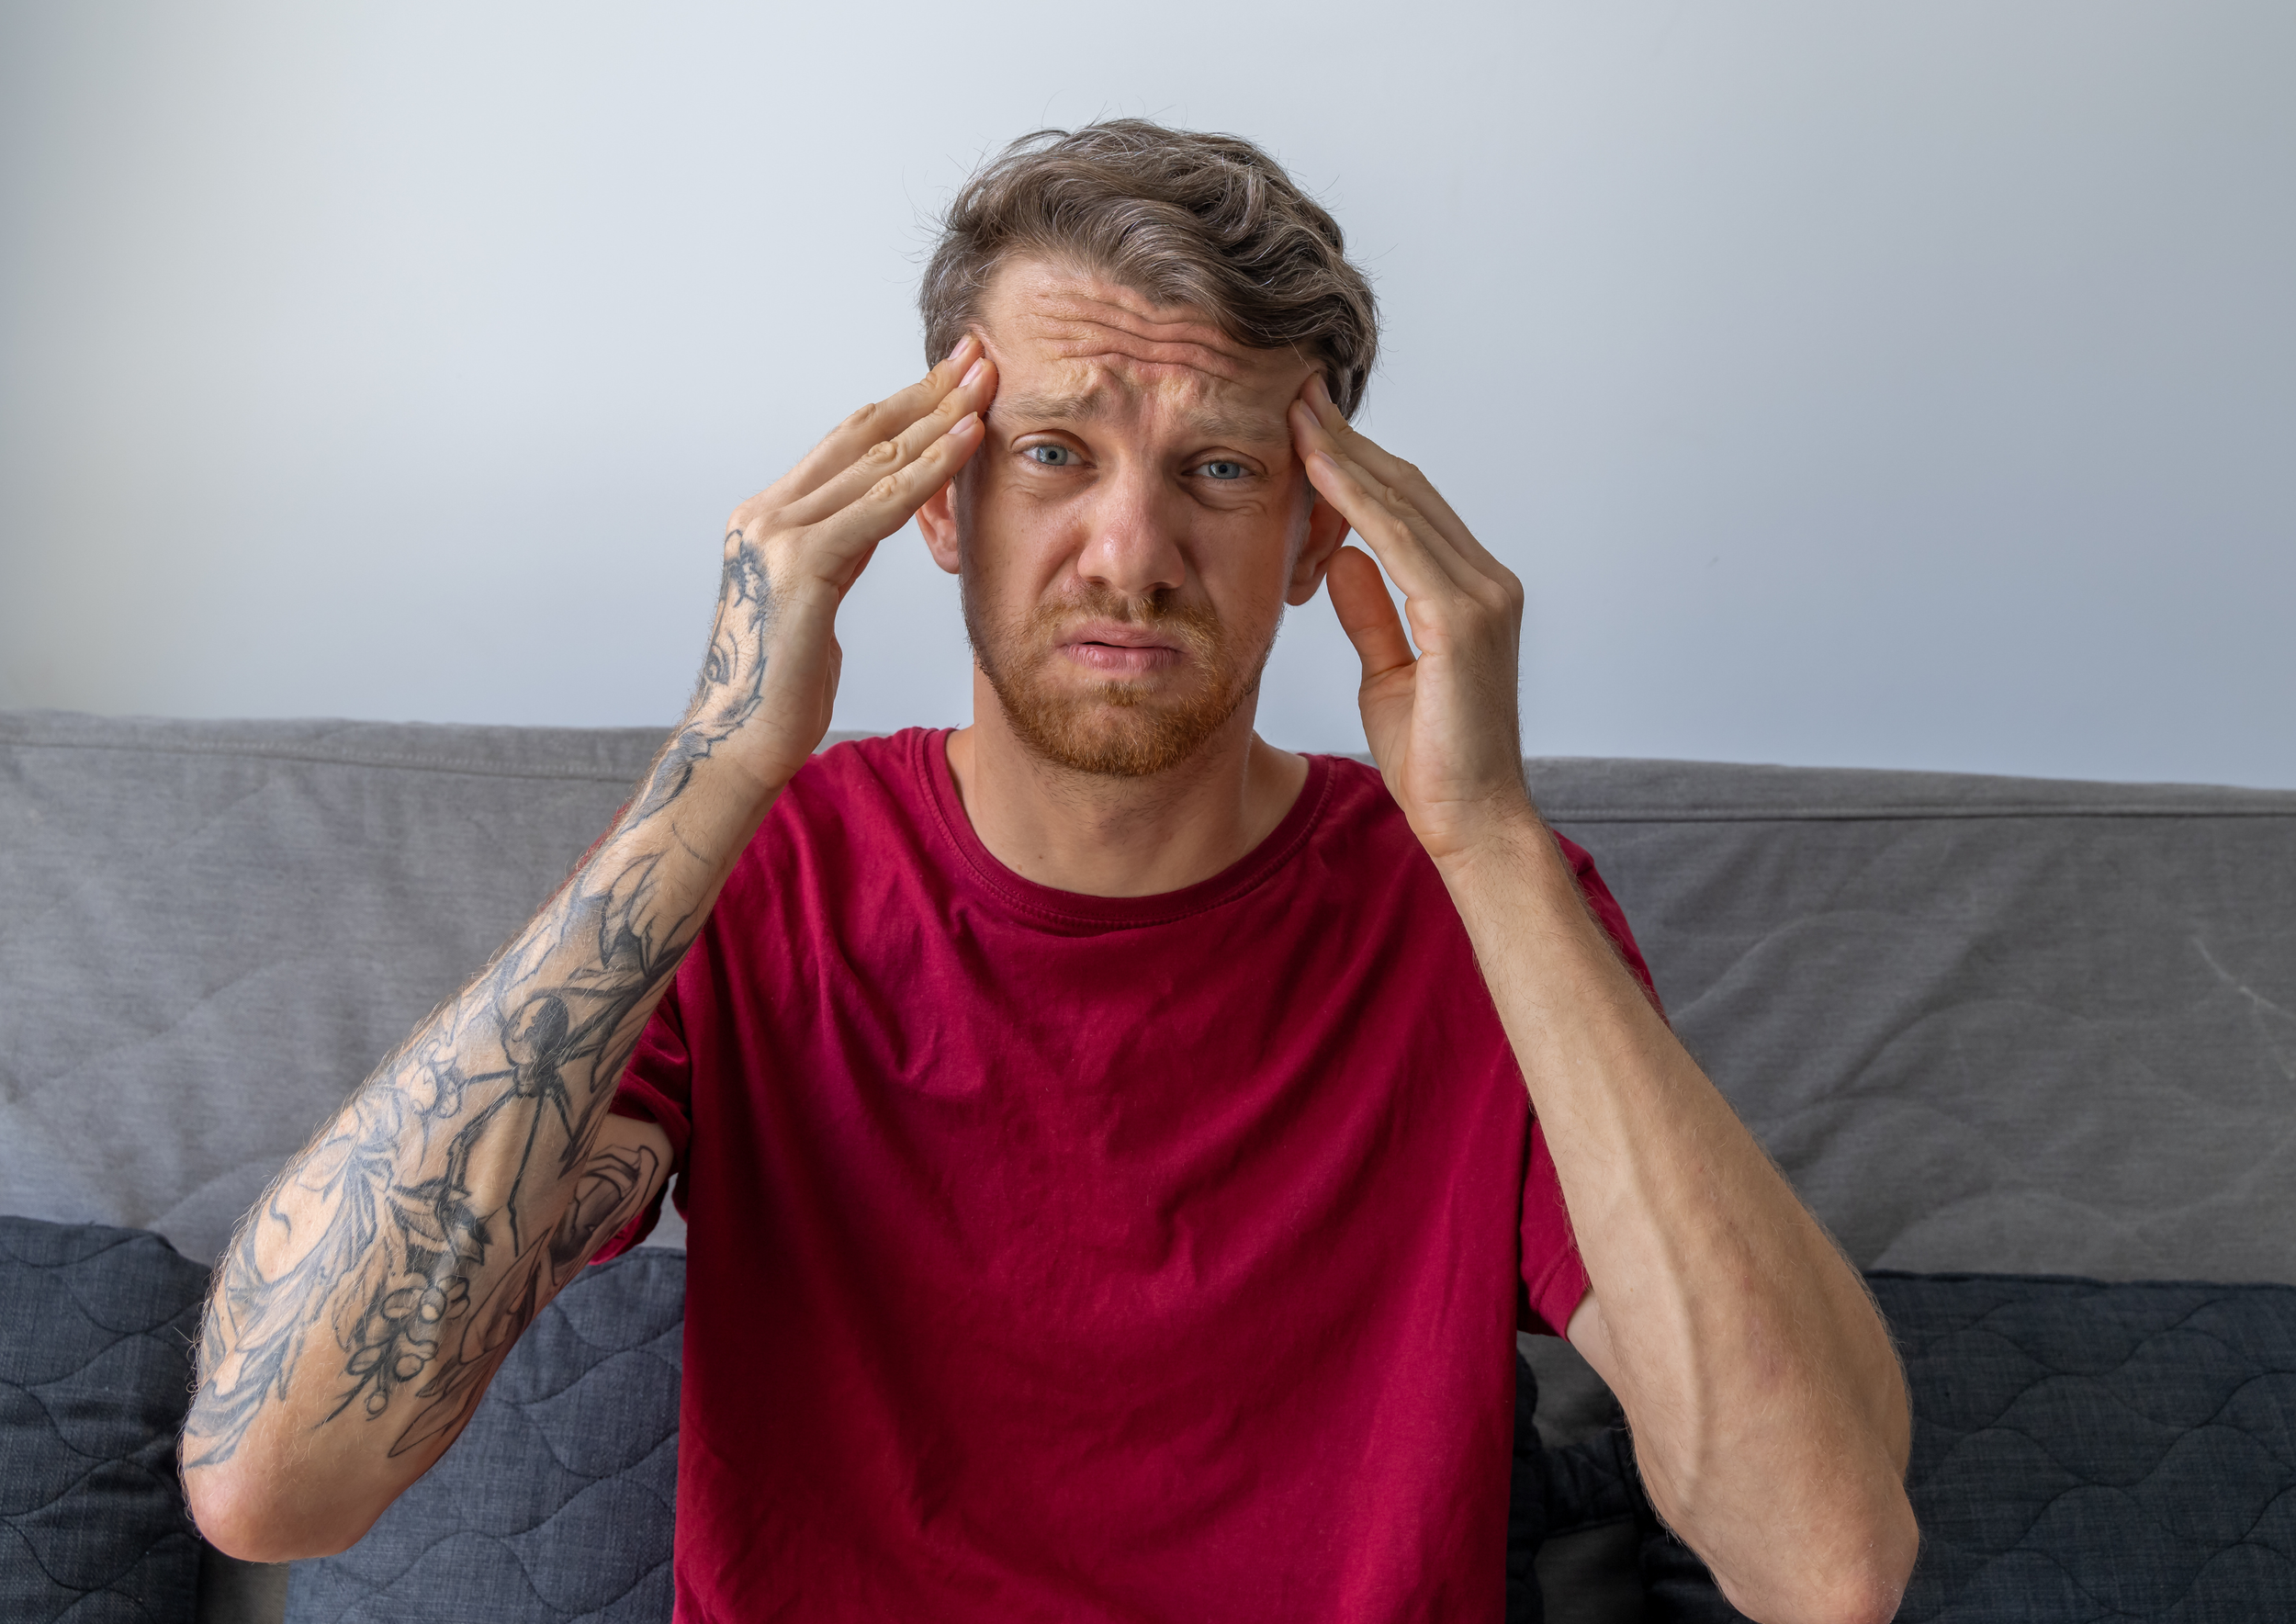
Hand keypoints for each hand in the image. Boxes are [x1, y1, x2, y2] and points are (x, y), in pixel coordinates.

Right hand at [682, 338, 996, 802]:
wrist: (739, 746)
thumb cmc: (784, 687)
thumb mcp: (821, 600)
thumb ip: (843, 549)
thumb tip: (881, 512)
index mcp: (769, 518)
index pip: (847, 443)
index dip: (905, 404)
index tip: (954, 375)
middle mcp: (766, 515)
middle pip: (860, 435)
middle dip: (926, 392)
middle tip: (979, 354)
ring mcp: (776, 536)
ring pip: (873, 462)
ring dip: (938, 419)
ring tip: (986, 384)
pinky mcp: (799, 568)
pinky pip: (878, 507)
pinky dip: (929, 470)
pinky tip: (967, 440)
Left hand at [1289, 373, 1533, 866]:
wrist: (1472, 820)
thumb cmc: (1436, 761)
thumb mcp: (1388, 675)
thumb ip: (1372, 613)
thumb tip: (1342, 559)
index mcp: (1472, 593)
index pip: (1409, 508)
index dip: (1356, 464)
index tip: (1305, 426)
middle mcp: (1487, 582)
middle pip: (1408, 489)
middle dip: (1348, 440)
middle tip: (1294, 393)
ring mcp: (1483, 595)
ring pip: (1404, 502)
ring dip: (1345, 453)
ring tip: (1295, 412)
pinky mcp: (1465, 618)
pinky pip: (1400, 541)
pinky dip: (1357, 498)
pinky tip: (1317, 466)